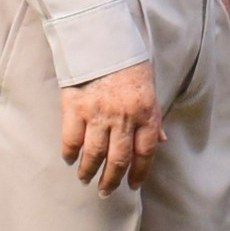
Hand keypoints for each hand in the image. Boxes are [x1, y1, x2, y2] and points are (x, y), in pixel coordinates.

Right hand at [59, 64, 162, 193]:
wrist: (102, 38)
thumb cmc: (129, 64)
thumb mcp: (149, 88)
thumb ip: (153, 117)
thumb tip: (160, 141)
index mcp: (145, 113)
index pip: (144, 153)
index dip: (139, 173)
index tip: (132, 186)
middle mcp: (123, 118)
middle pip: (119, 159)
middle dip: (112, 180)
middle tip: (105, 191)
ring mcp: (98, 114)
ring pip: (94, 154)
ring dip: (89, 171)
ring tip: (85, 179)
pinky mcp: (75, 107)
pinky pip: (72, 138)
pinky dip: (70, 153)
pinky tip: (69, 160)